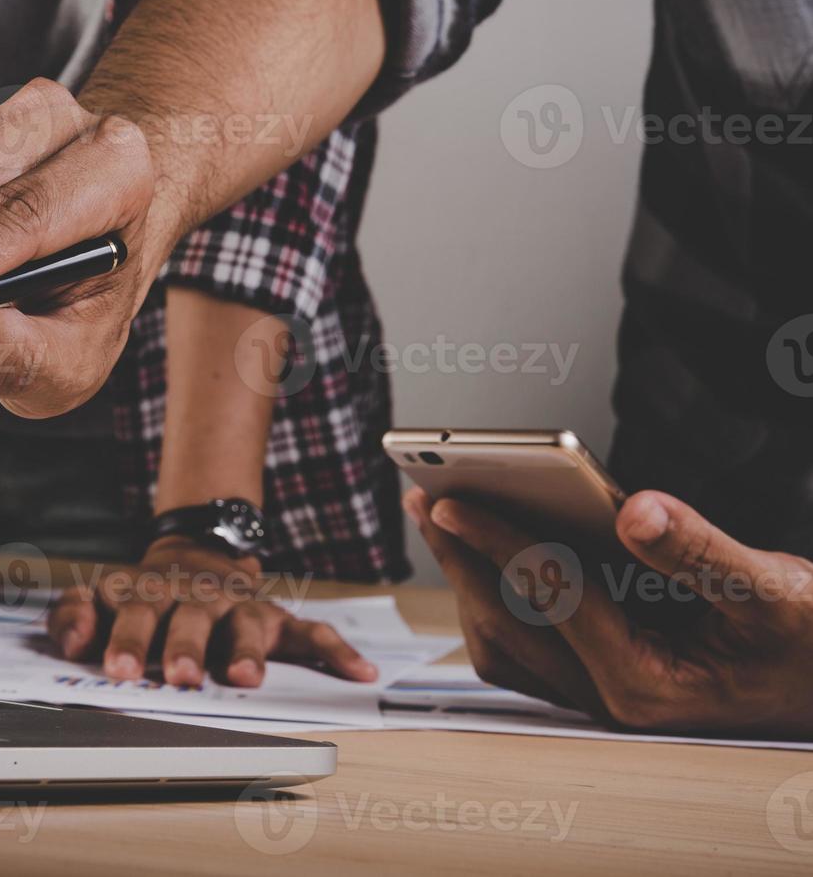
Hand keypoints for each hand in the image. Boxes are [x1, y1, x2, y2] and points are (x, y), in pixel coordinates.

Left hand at [46, 537, 378, 686]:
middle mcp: (196, 599)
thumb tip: (68, 643)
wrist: (195, 553)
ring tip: (246, 676)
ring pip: (247, 626)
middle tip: (178, 676)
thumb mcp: (100, 596)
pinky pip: (312, 633)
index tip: (115, 670)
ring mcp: (239, 607)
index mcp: (149, 595)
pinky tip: (359, 670)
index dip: (124, 642)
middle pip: (189, 621)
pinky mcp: (276, 618)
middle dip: (184, 649)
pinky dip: (337, 651)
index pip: (133, 616)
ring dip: (247, 650)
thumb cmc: (143, 594)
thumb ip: (73, 616)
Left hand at [405, 488, 812, 738]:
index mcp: (643, 683)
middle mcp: (608, 698)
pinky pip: (521, 642)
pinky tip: (481, 546)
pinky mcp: (593, 676)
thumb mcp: (775, 591)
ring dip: (466, 578)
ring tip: (438, 516)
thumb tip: (635, 510)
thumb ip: (702, 552)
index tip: (451, 501)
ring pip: (502, 641)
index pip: (549, 599)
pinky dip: (493, 594)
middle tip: (422, 499)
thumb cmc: (807, 640)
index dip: (496, 542)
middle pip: (504, 622)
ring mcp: (595, 692)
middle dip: (459, 558)